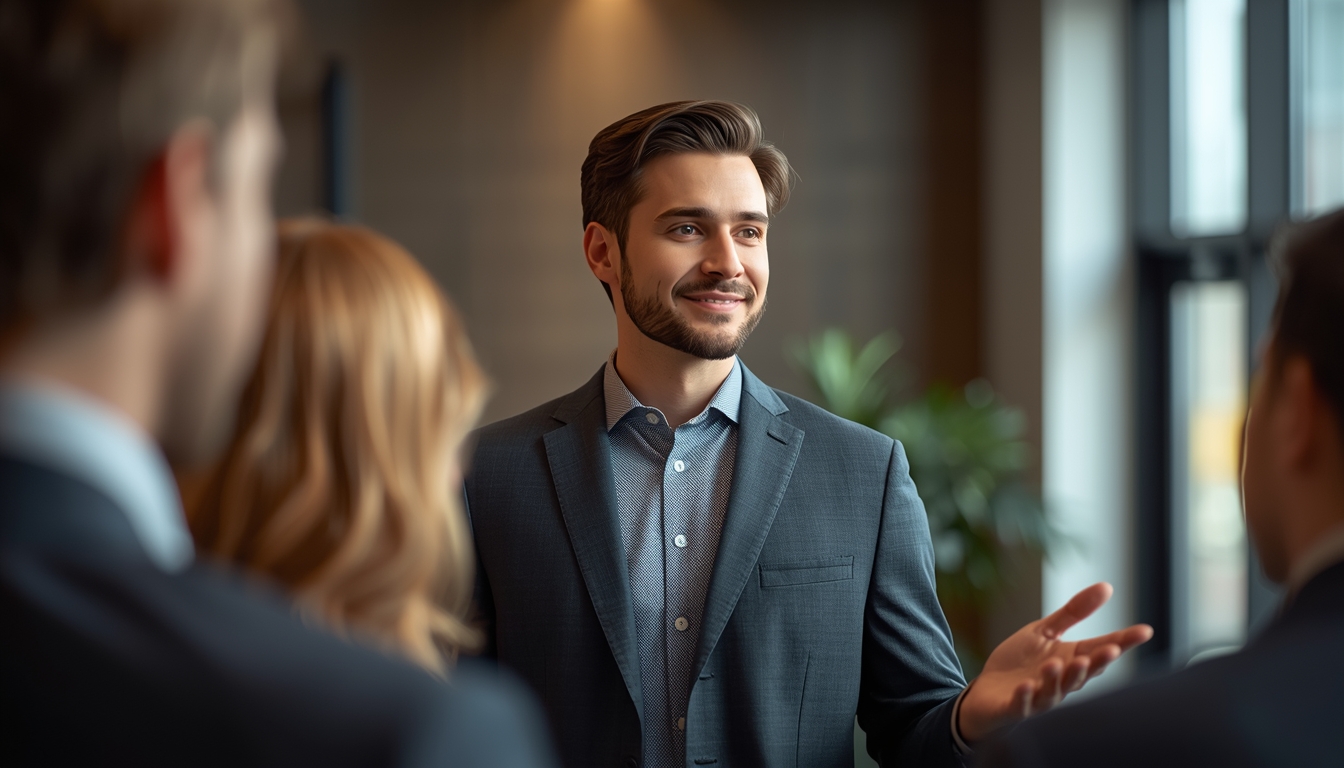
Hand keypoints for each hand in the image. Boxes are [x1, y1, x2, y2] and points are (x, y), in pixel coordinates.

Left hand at [956, 582, 1153, 743]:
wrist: (987, 692)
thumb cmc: (1021, 662)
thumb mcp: (1045, 631)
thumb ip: (1074, 613)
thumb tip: (1107, 587)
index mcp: (1070, 660)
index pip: (1100, 650)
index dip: (1123, 642)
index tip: (1146, 630)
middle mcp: (1060, 682)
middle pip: (1083, 674)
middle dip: (1097, 663)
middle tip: (1112, 650)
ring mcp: (1039, 697)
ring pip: (1054, 690)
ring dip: (1058, 677)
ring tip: (1060, 662)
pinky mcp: (1014, 707)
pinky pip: (1022, 704)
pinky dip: (1025, 696)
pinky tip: (1026, 685)